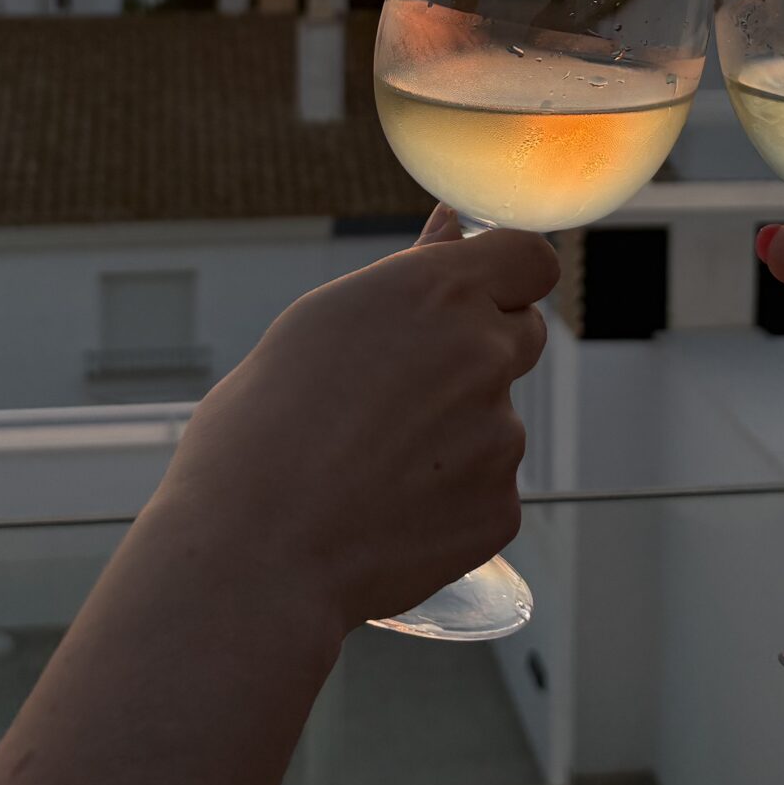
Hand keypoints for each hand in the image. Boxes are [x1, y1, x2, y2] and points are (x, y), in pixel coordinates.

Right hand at [152, 204, 555, 633]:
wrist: (252, 554)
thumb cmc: (259, 431)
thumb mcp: (318, 326)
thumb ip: (403, 278)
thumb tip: (450, 229)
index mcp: (435, 292)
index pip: (531, 258)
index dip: (507, 276)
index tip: (477, 296)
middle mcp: (482, 354)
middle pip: (524, 334)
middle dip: (482, 350)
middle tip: (403, 392)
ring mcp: (501, 436)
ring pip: (498, 420)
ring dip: (457, 433)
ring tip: (369, 467)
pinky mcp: (503, 508)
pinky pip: (489, 489)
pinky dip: (450, 499)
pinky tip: (385, 513)